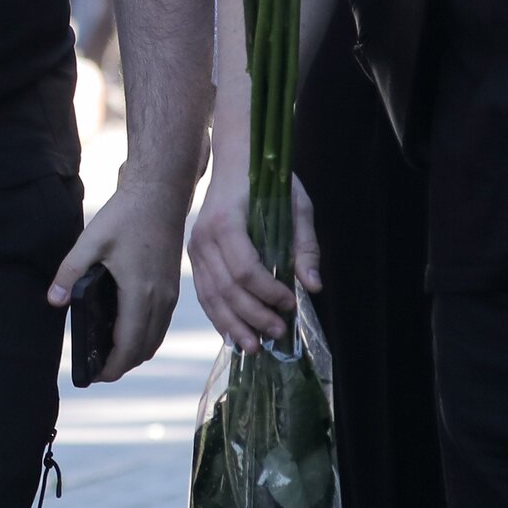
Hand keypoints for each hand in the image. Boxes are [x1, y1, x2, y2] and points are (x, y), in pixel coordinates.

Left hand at [45, 180, 190, 381]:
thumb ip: (70, 273)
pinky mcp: (173, 287)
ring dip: (136, 352)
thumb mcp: (90, 240)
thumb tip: (53, 301)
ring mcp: (170, 294)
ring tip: (110, 354)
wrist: (160, 194)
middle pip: (144, 348)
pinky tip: (127, 330)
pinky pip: (161, 324)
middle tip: (98, 369)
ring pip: (155, 338)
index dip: (113, 366)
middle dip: (122, 365)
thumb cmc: (125, 216)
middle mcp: (160, 299)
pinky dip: (146, 336)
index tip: (96, 376)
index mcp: (140, 293)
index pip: (129, 345)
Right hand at [185, 174, 319, 351]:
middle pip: (226, 288)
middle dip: (253, 316)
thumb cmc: (269, 179)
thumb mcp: (297, 204)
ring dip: (233, 325)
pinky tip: (235, 334)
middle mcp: (203, 238)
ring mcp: (194, 248)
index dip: (268, 292)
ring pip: (211, 296)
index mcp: (226, 221)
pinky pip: (204, 293)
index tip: (290, 302)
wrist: (235, 159)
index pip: (245, 269)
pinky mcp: (195, 257)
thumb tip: (312, 286)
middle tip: (279, 333)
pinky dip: (219, 317)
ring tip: (255, 348)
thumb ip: (305, 245)